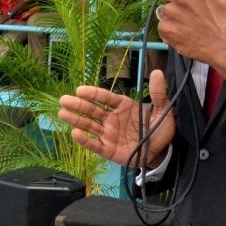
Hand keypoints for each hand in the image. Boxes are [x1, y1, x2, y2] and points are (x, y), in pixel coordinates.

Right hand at [58, 71, 173, 168]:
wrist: (161, 152)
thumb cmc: (160, 130)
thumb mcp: (163, 110)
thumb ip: (158, 94)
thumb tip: (157, 72)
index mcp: (122, 106)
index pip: (105, 98)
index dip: (93, 93)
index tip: (80, 90)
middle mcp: (111, 118)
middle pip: (92, 110)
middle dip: (78, 105)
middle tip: (63, 100)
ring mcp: (108, 134)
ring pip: (88, 125)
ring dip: (75, 120)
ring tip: (62, 114)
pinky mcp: (108, 150)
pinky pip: (94, 144)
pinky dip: (84, 140)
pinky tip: (75, 133)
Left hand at [159, 0, 225, 86]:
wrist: (219, 43)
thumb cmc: (218, 17)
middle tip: (182, 6)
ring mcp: (171, 12)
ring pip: (162, 8)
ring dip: (169, 13)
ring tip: (184, 21)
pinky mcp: (165, 27)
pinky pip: (161, 23)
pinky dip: (169, 27)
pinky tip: (181, 30)